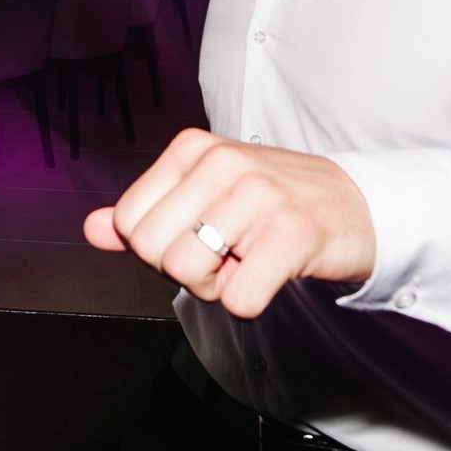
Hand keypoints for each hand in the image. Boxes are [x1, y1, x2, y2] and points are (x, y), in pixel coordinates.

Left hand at [84, 129, 375, 317]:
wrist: (358, 206)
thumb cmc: (274, 202)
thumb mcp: (204, 193)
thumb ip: (147, 213)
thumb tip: (92, 229)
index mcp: (192, 148)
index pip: (127, 222)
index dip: (156, 247)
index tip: (199, 237)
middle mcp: (222, 163)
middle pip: (151, 250)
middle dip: (183, 269)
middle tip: (227, 254)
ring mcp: (258, 196)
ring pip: (188, 274)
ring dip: (217, 285)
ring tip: (249, 260)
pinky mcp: (291, 236)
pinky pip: (237, 299)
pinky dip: (250, 301)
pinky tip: (272, 273)